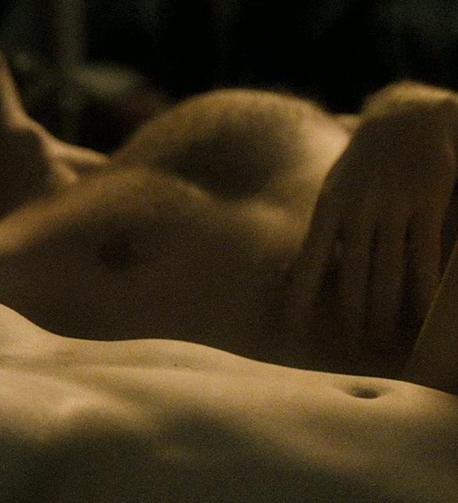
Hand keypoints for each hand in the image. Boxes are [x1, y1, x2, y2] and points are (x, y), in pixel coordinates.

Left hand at [283, 83, 457, 369]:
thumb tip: (288, 276)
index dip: (300, 296)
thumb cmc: (364, 166)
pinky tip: (422, 312)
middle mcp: (358, 208)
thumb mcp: (334, 191)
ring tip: (385, 340)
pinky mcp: (427, 200)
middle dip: (351, 314)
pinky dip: (423, 286)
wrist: (406, 115)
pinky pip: (424, 253)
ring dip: (387, 309)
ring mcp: (393, 204)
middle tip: (351, 348)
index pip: (308, 260)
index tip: (292, 328)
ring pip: (388, 270)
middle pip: (351, 275)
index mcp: (328, 206)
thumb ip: (322, 233)